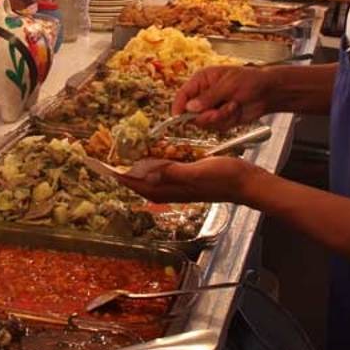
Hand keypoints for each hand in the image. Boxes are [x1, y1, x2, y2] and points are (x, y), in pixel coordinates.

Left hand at [115, 157, 260, 204]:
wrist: (247, 184)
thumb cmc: (225, 177)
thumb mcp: (198, 172)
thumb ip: (173, 173)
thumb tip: (147, 173)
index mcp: (171, 189)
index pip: (138, 183)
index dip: (119, 175)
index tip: (102, 167)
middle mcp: (172, 190)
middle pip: (140, 183)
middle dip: (122, 174)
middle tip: (107, 162)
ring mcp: (180, 187)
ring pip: (150, 180)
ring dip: (136, 171)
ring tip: (123, 160)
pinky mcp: (188, 181)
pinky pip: (163, 175)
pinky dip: (152, 167)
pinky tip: (153, 159)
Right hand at [174, 65, 275, 130]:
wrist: (267, 93)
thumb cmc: (249, 81)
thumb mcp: (228, 85)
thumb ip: (208, 97)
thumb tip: (190, 107)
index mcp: (202, 80)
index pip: (182, 95)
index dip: (178, 107)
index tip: (178, 117)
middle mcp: (203, 95)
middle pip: (191, 113)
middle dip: (207, 115)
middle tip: (218, 112)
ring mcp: (211, 108)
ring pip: (205, 122)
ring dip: (221, 117)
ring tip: (233, 106)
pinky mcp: (220, 118)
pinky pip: (217, 126)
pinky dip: (228, 121)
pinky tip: (236, 110)